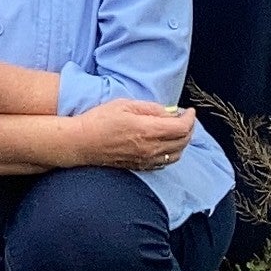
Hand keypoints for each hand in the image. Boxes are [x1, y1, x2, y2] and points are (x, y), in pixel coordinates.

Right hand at [72, 97, 199, 170]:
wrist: (81, 142)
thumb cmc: (100, 120)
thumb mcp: (125, 105)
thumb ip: (150, 108)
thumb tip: (169, 112)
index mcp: (148, 131)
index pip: (182, 128)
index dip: (190, 118)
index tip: (188, 110)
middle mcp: (150, 149)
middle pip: (183, 142)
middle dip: (189, 129)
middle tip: (185, 118)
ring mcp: (145, 160)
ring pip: (176, 155)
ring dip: (182, 142)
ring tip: (177, 131)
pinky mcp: (139, 166)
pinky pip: (164, 163)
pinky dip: (171, 153)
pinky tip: (166, 144)